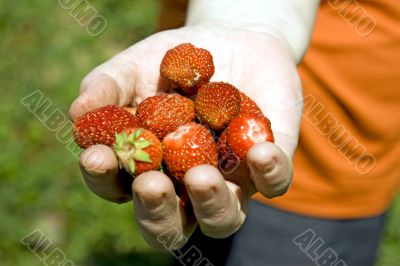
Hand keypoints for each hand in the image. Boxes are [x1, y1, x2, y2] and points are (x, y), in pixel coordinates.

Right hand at [69, 24, 301, 247]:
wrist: (232, 41)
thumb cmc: (173, 62)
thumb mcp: (135, 67)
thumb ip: (106, 88)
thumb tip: (77, 113)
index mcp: (148, 167)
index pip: (119, 189)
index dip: (104, 180)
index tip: (96, 156)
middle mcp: (186, 185)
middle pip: (170, 226)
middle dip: (157, 212)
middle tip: (150, 184)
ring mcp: (229, 180)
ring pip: (222, 220)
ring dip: (211, 204)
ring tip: (202, 174)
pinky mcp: (268, 165)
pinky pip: (273, 183)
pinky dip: (268, 172)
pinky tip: (259, 151)